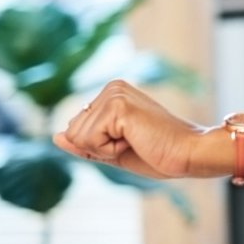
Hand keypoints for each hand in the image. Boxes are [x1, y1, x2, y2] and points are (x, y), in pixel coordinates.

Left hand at [53, 80, 205, 178]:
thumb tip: (55, 136)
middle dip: (98, 148)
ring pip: (77, 136)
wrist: (188, 154)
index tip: (132, 142)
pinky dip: (109, 150)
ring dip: (104, 149)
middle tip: (134, 143)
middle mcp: (111, 88)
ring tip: (136, 141)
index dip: (98, 147)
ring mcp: (114, 94)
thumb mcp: (113, 151)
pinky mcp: (117, 106)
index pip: (76, 129)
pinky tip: (135, 141)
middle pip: (72, 131)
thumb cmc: (160, 154)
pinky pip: (89, 140)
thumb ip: (84, 144)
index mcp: (112, 94)